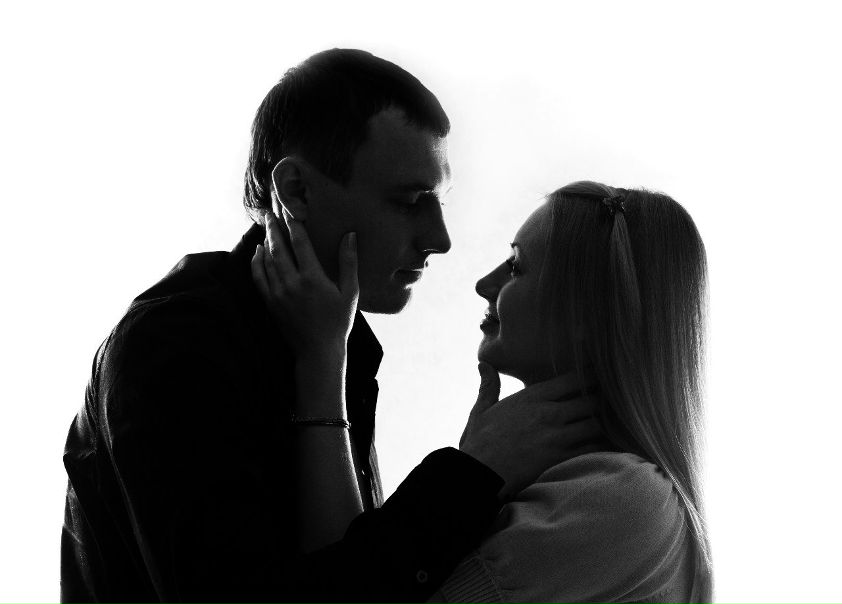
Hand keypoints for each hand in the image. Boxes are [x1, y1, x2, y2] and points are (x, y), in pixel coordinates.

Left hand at [250, 205, 358, 359]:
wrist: (318, 351)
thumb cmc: (338, 322)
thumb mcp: (350, 292)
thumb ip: (348, 262)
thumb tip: (349, 236)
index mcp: (312, 278)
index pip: (300, 243)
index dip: (294, 225)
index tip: (290, 212)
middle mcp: (292, 283)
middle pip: (278, 248)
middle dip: (273, 229)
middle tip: (270, 214)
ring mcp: (278, 293)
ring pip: (266, 261)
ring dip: (265, 242)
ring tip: (265, 228)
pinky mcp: (270, 303)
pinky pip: (258, 277)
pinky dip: (256, 262)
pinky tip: (257, 252)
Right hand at [459, 362, 609, 500]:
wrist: (477, 474)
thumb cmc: (478, 442)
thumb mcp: (481, 410)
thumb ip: (488, 385)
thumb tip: (483, 364)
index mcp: (531, 397)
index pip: (572, 380)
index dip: (590, 376)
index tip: (601, 375)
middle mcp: (547, 414)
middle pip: (590, 400)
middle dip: (603, 400)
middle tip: (616, 400)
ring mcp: (556, 437)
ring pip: (595, 424)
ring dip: (605, 423)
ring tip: (616, 422)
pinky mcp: (560, 459)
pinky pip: (591, 449)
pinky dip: (603, 446)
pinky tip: (610, 445)